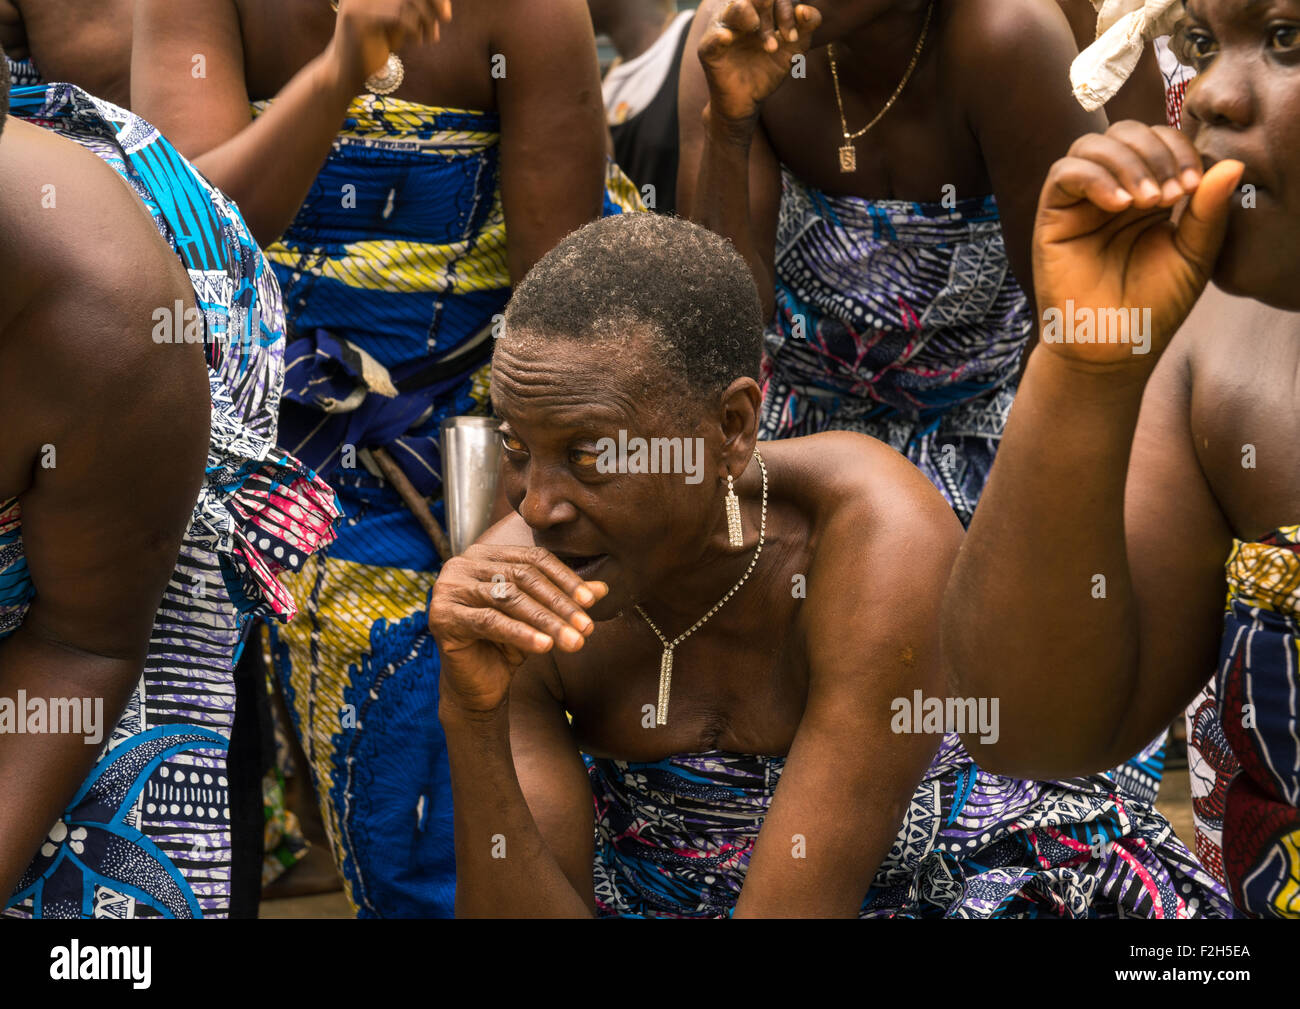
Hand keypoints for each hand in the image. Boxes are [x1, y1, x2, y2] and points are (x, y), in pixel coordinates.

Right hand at [326, 0, 451, 92]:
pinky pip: (398, 15)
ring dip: (426, 19)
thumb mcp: (399, 23)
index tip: (445, 11)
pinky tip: (417, 41)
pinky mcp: (357, 17)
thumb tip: (442, 4)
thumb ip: (415, 9)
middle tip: (446, 18)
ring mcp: (358, 1)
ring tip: (430, 37)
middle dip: (433, 1)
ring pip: (406, 0)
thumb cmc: (376, 47)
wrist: (347, 72)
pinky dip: (414, 28)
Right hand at [428, 545, 607, 713]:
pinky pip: (490, 622)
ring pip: (509, 599)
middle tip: (587, 627)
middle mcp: (462, 564)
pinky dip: (522, 633)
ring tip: (575, 642)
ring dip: (547, 620)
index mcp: (485, 554)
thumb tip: (603, 588)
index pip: (533, 559)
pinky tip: (546, 647)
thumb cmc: (506, 645)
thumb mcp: (540, 618)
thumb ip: (565, 599)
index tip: (592, 601)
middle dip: (559, 603)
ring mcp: (448, 588)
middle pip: (522, 578)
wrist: (476, 687)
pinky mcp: (442, 616)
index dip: (565, 579)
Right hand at [699, 0, 820, 125]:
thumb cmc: (767, 70)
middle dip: (770, 12)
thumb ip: (806, 27)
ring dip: (749, 16)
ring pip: (734, 9)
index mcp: (759, 9)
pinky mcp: (708, 50)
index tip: (792, 37)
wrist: (748, 102)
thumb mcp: (793, 49)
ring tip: (755, 28)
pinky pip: (713, 38)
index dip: (785, 11)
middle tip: (783, 38)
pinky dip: (720, 36)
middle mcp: (740, 14)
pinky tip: (728, 38)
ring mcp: (723, 29)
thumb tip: (805, 10)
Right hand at [1032, 120, 1243, 367]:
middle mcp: (1112, 190)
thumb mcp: (1194, 255)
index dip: (1179, 149)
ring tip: (1146, 202)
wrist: (1115, 347)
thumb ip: (1209, 211)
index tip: (1193, 187)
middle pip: (1125, 132)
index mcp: (1148, 192)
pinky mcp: (1052, 217)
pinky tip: (1119, 205)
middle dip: (1154, 152)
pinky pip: (1064, 173)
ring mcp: (1080, 202)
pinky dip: (1095, 178)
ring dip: (1126, 162)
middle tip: (1171, 195)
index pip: (1159, 141)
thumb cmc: (1153, 306)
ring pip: (1092, 145)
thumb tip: (1231, 163)